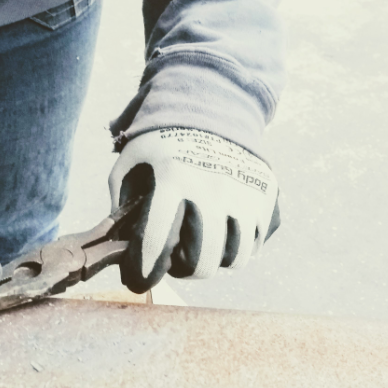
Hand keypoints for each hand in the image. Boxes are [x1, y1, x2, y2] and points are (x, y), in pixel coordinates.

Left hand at [109, 128, 279, 292]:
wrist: (211, 107)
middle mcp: (213, 188)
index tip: (140, 279)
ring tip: (200, 248)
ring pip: (235, 259)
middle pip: (203, 262)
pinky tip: (222, 233)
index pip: (156, 241)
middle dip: (184, 270)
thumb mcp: (131, 163)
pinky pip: (256, 243)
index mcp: (174, 179)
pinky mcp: (267, 194)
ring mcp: (245, 193)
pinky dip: (238, 247)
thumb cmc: (163, 143)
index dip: (144, 269)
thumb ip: (122, 202)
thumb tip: (120, 245)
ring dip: (215, 261)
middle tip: (174, 260)